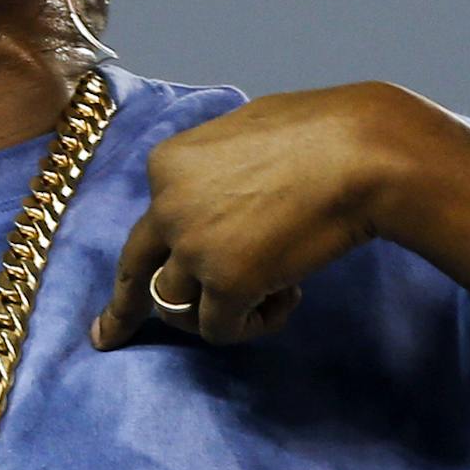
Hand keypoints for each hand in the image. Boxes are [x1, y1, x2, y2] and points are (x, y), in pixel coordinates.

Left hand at [91, 81, 417, 348]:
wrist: (361, 153)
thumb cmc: (323, 133)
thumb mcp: (246, 135)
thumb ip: (218, 170)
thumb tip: (224, 198)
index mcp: (167, 165)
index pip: (151, 222)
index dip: (163, 249)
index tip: (142, 274)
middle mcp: (166, 205)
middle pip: (135, 268)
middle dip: (121, 308)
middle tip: (108, 335)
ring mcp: (191, 247)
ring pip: (175, 306)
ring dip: (217, 311)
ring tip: (271, 294)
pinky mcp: (224, 283)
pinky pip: (219, 330)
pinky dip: (254, 324)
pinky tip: (288, 298)